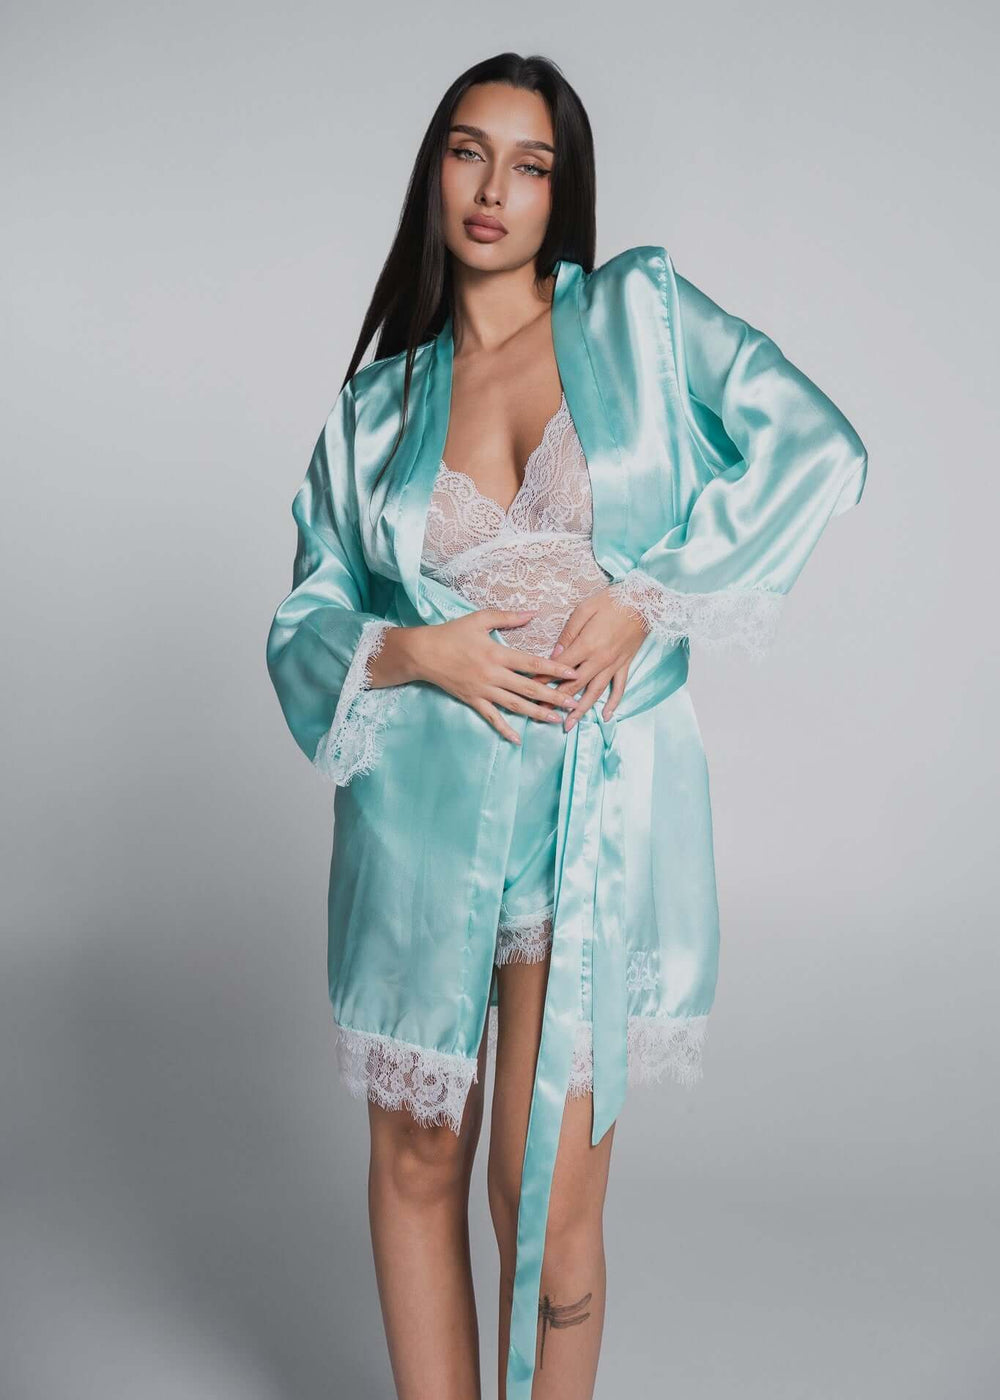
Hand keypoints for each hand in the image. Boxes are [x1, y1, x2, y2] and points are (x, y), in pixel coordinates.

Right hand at [400, 608, 580, 744]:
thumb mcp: (480, 619)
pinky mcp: (473, 701)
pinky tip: (517, 740)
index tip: (573, 674)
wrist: (423, 653)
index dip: (554, 669)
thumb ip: (508, 617)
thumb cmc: (452, 633)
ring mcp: (483, 690)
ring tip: (555, 720)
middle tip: (574, 703)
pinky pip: (492, 718)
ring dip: (537, 714)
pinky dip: (504, 729)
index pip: (532, 663)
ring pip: (515, 705)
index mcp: (497, 654)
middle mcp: (493, 675)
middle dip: (554, 697)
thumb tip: (533, 613)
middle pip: (529, 688)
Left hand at [534, 589, 648, 730]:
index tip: (530, 688)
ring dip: (580, 710)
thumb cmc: (612, 601)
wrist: (645, 601)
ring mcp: (614, 665)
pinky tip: (605, 716)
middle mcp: (600, 660)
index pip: (559, 667)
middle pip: (574, 686)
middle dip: (555, 701)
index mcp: (587, 645)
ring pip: (594, 693)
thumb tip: (555, 654)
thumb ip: (569, 633)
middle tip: (540, 713)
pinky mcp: (625, 665)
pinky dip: (613, 703)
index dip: (543, 679)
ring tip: (568, 725)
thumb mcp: (585, 609)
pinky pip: (619, 688)